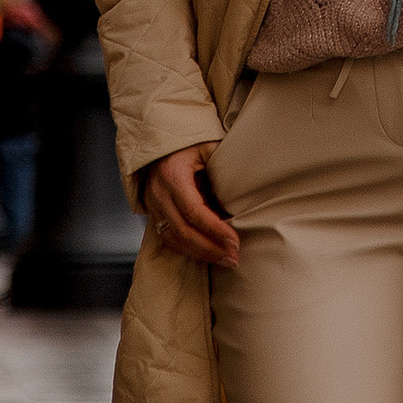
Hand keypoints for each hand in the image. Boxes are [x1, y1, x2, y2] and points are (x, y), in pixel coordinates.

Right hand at [143, 139, 238, 268]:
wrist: (158, 142)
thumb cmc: (187, 143)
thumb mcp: (207, 146)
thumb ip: (224, 164)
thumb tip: (248, 185)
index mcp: (173, 176)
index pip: (194, 211)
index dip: (215, 229)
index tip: (235, 240)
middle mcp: (159, 193)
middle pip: (183, 230)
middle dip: (211, 248)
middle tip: (234, 257)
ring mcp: (153, 205)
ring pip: (174, 239)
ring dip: (201, 253)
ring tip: (226, 260)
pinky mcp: (154, 212)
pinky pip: (169, 238)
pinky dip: (188, 249)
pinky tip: (207, 254)